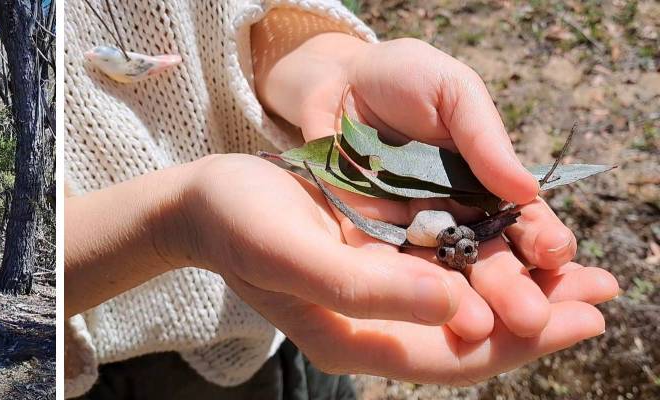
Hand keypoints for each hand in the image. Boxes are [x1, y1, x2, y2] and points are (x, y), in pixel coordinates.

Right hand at [182, 155, 615, 383]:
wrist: (201, 202)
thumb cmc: (238, 228)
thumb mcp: (293, 255)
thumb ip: (368, 287)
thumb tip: (458, 305)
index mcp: (357, 342)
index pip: (457, 358)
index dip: (524, 342)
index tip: (581, 317)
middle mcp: (377, 325)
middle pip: (475, 335)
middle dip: (540, 318)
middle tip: (600, 291)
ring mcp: (380, 293)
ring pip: (469, 301)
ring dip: (524, 285)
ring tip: (578, 268)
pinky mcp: (381, 258)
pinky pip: (450, 267)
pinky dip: (491, 255)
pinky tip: (521, 238)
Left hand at [254, 32, 616, 339]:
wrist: (333, 77)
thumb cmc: (403, 76)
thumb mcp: (452, 92)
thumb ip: (483, 137)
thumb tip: (526, 188)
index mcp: (484, 182)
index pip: (519, 219)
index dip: (539, 238)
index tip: (556, 256)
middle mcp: (450, 214)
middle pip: (483, 257)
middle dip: (507, 286)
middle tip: (529, 316)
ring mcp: (406, 228)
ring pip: (438, 271)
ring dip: (459, 302)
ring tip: (480, 328)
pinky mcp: (360, 233)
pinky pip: (381, 263)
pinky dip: (397, 285)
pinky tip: (416, 307)